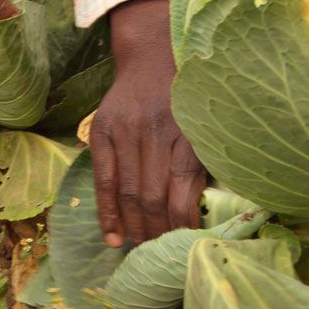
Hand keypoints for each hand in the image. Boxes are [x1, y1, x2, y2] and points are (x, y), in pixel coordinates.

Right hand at [89, 0, 201, 246]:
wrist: (153, 52)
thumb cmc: (190, 95)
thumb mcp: (206, 122)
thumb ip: (204, 161)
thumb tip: (206, 213)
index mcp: (186, 131)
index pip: (182, 191)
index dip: (183, 225)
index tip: (188, 245)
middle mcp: (154, 130)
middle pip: (153, 197)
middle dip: (157, 233)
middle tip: (162, 256)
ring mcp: (125, 130)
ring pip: (129, 192)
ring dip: (135, 227)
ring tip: (141, 250)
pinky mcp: (102, 129)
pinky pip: (103, 179)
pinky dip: (107, 211)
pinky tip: (112, 236)